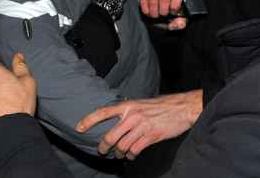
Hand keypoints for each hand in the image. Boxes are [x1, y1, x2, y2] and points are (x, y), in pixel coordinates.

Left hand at [77, 90, 202, 159]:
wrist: (180, 108)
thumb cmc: (159, 106)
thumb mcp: (140, 103)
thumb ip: (127, 111)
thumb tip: (115, 120)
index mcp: (127, 105)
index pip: (102, 112)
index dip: (89, 120)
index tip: (79, 127)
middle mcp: (132, 115)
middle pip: (110, 135)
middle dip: (104, 146)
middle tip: (102, 151)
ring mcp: (141, 126)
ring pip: (122, 146)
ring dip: (118, 153)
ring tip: (119, 154)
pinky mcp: (151, 136)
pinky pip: (135, 150)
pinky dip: (131, 156)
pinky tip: (132, 155)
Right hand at [140, 0, 186, 29]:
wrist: (160, 7)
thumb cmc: (170, 10)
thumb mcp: (179, 17)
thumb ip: (181, 23)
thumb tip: (174, 24)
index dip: (175, 5)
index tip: (173, 12)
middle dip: (164, 10)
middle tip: (163, 14)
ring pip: (153, 0)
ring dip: (154, 12)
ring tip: (156, 15)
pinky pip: (143, 1)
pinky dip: (146, 10)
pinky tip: (149, 12)